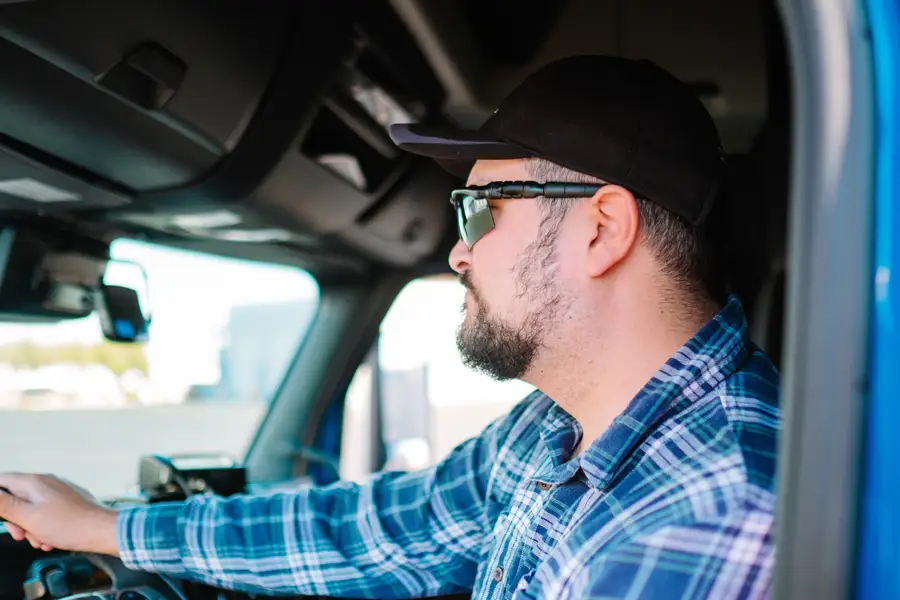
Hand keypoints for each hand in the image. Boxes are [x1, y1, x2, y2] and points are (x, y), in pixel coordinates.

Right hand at [0, 473, 118, 555]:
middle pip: (16, 499)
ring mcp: (58, 492)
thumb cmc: (68, 525)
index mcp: (34, 483)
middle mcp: (46, 483)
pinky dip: (44, 528)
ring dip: (31, 528)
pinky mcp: (67, 503)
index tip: (2, 516)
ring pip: (31, 510)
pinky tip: (51, 539)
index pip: (2, 481)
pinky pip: (46, 514)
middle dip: (15, 520)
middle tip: (21, 535)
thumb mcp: (29, 517)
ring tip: (41, 540)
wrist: (101, 531)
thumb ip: (5, 504)